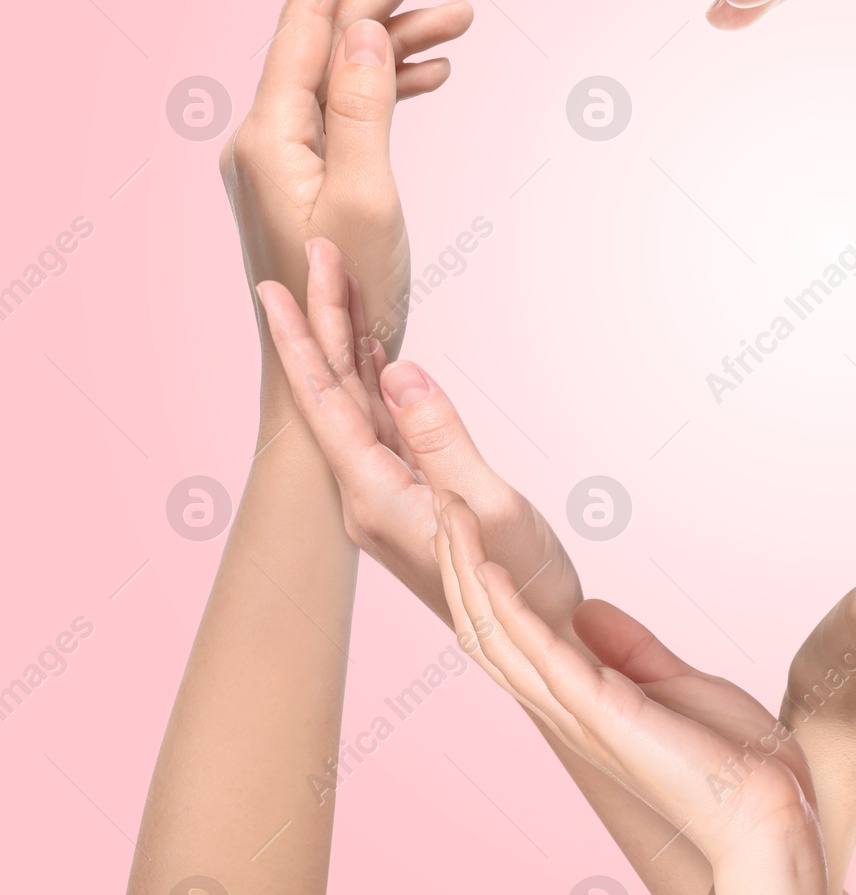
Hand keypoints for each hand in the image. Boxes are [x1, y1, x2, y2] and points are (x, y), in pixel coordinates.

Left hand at [221, 0, 472, 385]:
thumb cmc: (344, 299)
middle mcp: (267, 134)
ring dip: (401, 37)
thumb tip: (363, 25)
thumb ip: (363, 108)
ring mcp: (287, 155)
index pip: (303, 20)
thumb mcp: (363, 198)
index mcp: (269, 132)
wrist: (326, 374)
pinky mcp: (310, 176)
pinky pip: (352, 109)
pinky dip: (394, 85)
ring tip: (466, 12)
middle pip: (328, 36)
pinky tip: (439, 72)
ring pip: (346, 70)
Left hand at [257, 242, 580, 630]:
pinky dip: (377, 378)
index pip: (324, 403)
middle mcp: (368, 494)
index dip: (302, 340)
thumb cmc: (520, 584)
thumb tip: (400, 369)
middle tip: (315, 255)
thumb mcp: (487, 506)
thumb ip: (440, 436)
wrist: (541, 639)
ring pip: (358, 404)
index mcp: (374, 497)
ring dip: (349, 343)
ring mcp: (389, 495)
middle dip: (325, 321)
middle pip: (335, 393)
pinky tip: (377, 349)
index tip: (275, 286)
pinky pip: (384, 424)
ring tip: (337, 282)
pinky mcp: (415, 494)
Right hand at [437, 497, 827, 894]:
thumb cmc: (730, 762)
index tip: (467, 526)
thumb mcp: (676, 686)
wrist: (767, 812)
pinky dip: (507, 608)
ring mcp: (577, 710)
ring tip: (447, 513)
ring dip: (468, 571)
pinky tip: (486, 568)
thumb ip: (629, 650)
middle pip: (487, 630)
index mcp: (581, 701)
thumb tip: (588, 612)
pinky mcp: (600, 711)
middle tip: (440, 503)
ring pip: (498, 635)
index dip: (480, 581)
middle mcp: (565, 707)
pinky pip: (538, 652)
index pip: (510, 635)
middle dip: (459, 565)